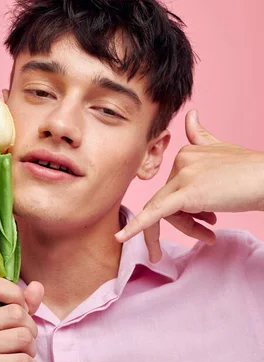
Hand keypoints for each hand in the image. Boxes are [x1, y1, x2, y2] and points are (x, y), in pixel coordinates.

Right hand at [0, 276, 43, 361]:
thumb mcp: (1, 330)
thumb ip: (21, 306)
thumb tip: (38, 287)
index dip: (13, 293)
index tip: (19, 310)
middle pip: (16, 313)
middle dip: (29, 330)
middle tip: (20, 346)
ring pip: (23, 337)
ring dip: (30, 352)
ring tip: (18, 361)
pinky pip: (24, 361)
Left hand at [115, 109, 263, 261]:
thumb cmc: (250, 172)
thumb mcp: (222, 150)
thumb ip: (202, 136)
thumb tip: (191, 114)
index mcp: (186, 153)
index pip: (173, 190)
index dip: (187, 211)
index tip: (207, 220)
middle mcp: (181, 161)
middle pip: (167, 202)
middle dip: (186, 221)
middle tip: (208, 233)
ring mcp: (183, 175)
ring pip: (166, 211)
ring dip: (187, 228)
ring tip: (209, 236)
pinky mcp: (187, 193)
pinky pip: (155, 213)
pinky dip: (137, 226)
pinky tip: (121, 237)